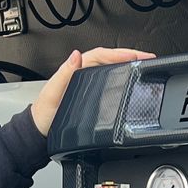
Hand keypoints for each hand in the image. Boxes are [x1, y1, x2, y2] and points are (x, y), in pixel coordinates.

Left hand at [29, 47, 155, 136]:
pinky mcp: (92, 96)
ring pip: (112, 70)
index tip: (135, 55)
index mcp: (76, 68)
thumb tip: (75, 56)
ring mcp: (88, 85)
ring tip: (144, 67)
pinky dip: (123, 81)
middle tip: (148, 58)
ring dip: (129, 67)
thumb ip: (64, 74)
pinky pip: (110, 83)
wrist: (40, 134)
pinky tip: (131, 84)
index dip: (119, 53)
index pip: (102, 55)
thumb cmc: (44, 114)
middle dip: (130, 57)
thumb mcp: (52, 92)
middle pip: (111, 60)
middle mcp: (83, 73)